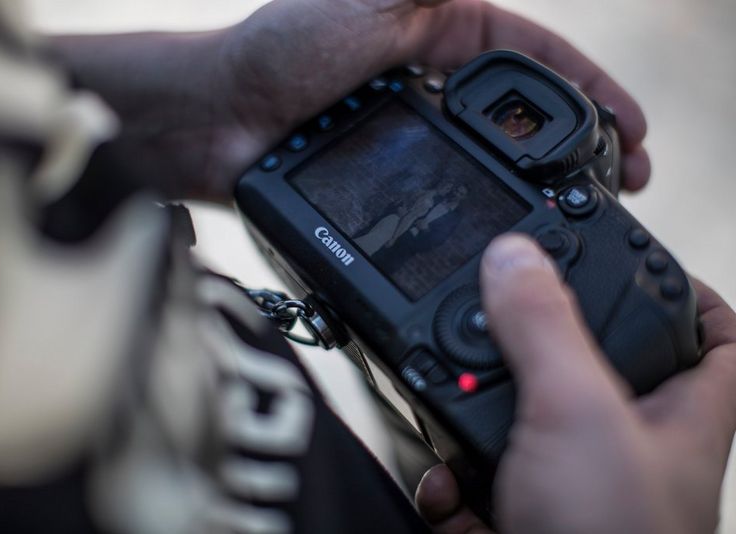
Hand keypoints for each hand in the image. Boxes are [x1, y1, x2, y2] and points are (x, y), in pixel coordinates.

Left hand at [52, 0, 649, 201]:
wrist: (221, 120)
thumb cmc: (284, 51)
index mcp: (440, 30)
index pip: (534, 58)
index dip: (590, 89)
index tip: (630, 129)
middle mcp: (433, 81)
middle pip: (525, 112)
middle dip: (583, 141)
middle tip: (624, 178)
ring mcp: (416, 132)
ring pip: (496, 157)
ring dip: (545, 180)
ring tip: (587, 209)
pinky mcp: (392, 177)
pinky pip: (453, 191)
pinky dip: (487, 207)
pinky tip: (512, 227)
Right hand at [416, 235, 735, 533]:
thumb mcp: (578, 414)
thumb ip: (546, 327)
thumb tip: (515, 258)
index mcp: (676, 415)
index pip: (717, 338)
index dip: (691, 292)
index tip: (647, 259)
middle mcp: (628, 446)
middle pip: (597, 368)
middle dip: (541, 345)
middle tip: (507, 320)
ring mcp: (574, 487)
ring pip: (525, 424)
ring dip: (478, 415)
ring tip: (455, 400)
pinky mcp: (525, 519)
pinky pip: (485, 482)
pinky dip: (454, 482)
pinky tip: (449, 488)